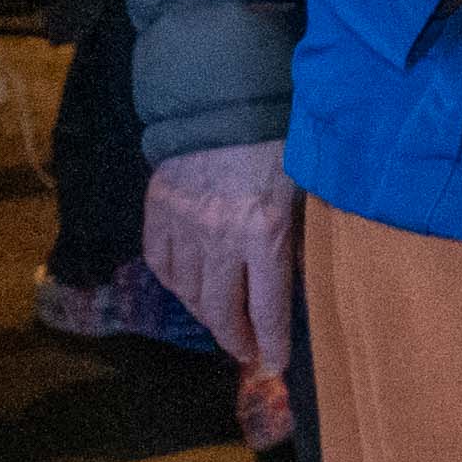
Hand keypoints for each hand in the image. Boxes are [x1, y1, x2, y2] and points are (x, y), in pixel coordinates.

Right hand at [138, 141, 302, 444]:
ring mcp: (184, 227)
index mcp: (264, 232)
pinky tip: (190, 289)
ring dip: (207, 316)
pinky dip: (176, 284)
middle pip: (222, 312)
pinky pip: (163, 266)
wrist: (222, 98)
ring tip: (222, 323)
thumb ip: (295, 236)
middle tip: (247, 350)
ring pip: (190, 295)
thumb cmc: (277, 142)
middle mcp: (220, 238)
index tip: (275, 362)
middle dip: (237, 339)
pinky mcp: (158, 213)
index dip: (271, 343)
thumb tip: (291, 280)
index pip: (267, 308)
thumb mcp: (302, 189)